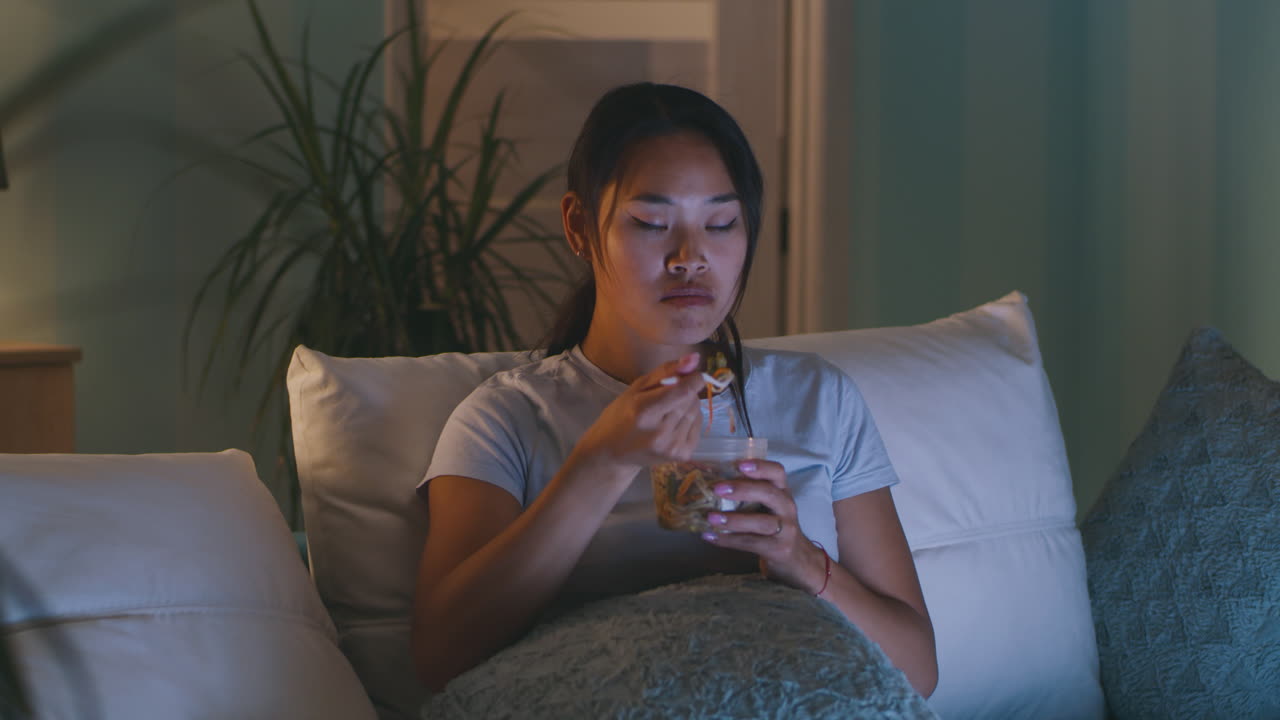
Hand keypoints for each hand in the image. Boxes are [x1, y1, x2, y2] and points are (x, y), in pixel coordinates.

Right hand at [566, 352, 706, 479]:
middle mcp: (660, 432)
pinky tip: (672, 425)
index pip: (684, 391)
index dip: (693, 379)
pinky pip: (698, 426)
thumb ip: (666, 371)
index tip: (690, 376)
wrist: (612, 454)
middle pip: (691, 400)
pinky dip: (689, 420)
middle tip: (667, 397)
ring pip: (697, 412)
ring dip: (687, 406)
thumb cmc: (620, 416)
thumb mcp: (636, 388)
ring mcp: (672, 447)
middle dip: (686, 392)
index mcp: (644, 412)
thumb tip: (694, 358)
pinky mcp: (682, 455)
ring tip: (667, 412)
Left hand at [699, 460, 828, 593]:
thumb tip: (709, 481)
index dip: (760, 466)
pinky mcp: (778, 549)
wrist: (797, 558)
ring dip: (733, 520)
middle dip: (743, 490)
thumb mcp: (769, 505)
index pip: (777, 472)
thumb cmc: (774, 525)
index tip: (739, 464)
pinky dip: (728, 540)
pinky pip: (751, 543)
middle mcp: (787, 507)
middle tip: (717, 489)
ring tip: (711, 518)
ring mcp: (786, 530)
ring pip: (761, 523)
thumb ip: (750, 493)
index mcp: (782, 491)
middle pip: (769, 494)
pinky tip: (710, 536)